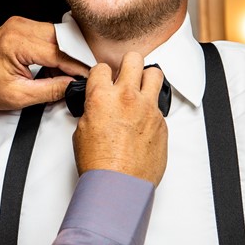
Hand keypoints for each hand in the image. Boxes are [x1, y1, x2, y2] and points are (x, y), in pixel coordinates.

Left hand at [0, 16, 88, 109]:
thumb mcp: (19, 96)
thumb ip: (50, 90)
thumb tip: (73, 85)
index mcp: (15, 43)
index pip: (57, 53)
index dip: (76, 66)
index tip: (90, 76)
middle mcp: (18, 27)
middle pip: (60, 38)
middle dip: (75, 56)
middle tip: (85, 74)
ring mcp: (21, 23)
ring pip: (57, 34)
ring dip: (67, 51)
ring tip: (71, 71)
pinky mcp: (23, 25)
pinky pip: (49, 33)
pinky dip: (58, 47)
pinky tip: (58, 63)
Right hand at [72, 52, 167, 184]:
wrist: (119, 186)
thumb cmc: (99, 164)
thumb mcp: (82, 130)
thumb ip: (93, 110)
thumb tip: (97, 106)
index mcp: (102, 97)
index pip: (101, 67)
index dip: (101, 75)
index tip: (103, 81)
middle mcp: (127, 97)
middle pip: (133, 59)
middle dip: (128, 65)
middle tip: (126, 75)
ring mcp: (148, 108)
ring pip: (155, 74)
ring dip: (146, 79)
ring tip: (140, 90)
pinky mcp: (162, 122)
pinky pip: (159, 106)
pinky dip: (151, 110)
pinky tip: (143, 123)